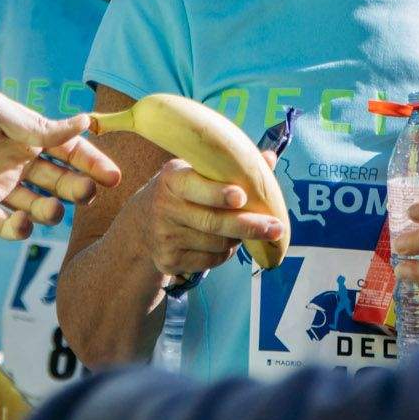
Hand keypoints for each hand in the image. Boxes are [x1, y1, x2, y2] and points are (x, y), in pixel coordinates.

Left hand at [0, 76, 121, 238]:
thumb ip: (38, 127)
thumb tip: (85, 122)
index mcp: (24, 135)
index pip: (69, 150)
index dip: (92, 162)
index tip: (114, 175)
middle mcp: (15, 163)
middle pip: (58, 180)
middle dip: (77, 187)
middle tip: (87, 192)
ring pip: (36, 206)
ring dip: (51, 209)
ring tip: (53, 207)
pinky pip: (3, 225)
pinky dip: (18, 228)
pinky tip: (25, 222)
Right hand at [127, 157, 284, 281]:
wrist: (143, 223)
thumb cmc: (184, 190)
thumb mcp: (197, 171)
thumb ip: (231, 166)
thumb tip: (269, 158)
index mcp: (172, 178)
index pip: (195, 186)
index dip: (218, 193)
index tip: (241, 197)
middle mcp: (164, 207)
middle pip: (212, 221)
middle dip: (247, 225)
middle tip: (275, 227)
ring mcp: (165, 237)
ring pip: (216, 243)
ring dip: (238, 238)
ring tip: (247, 228)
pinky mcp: (169, 260)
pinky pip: (210, 261)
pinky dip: (226, 252)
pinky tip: (227, 241)